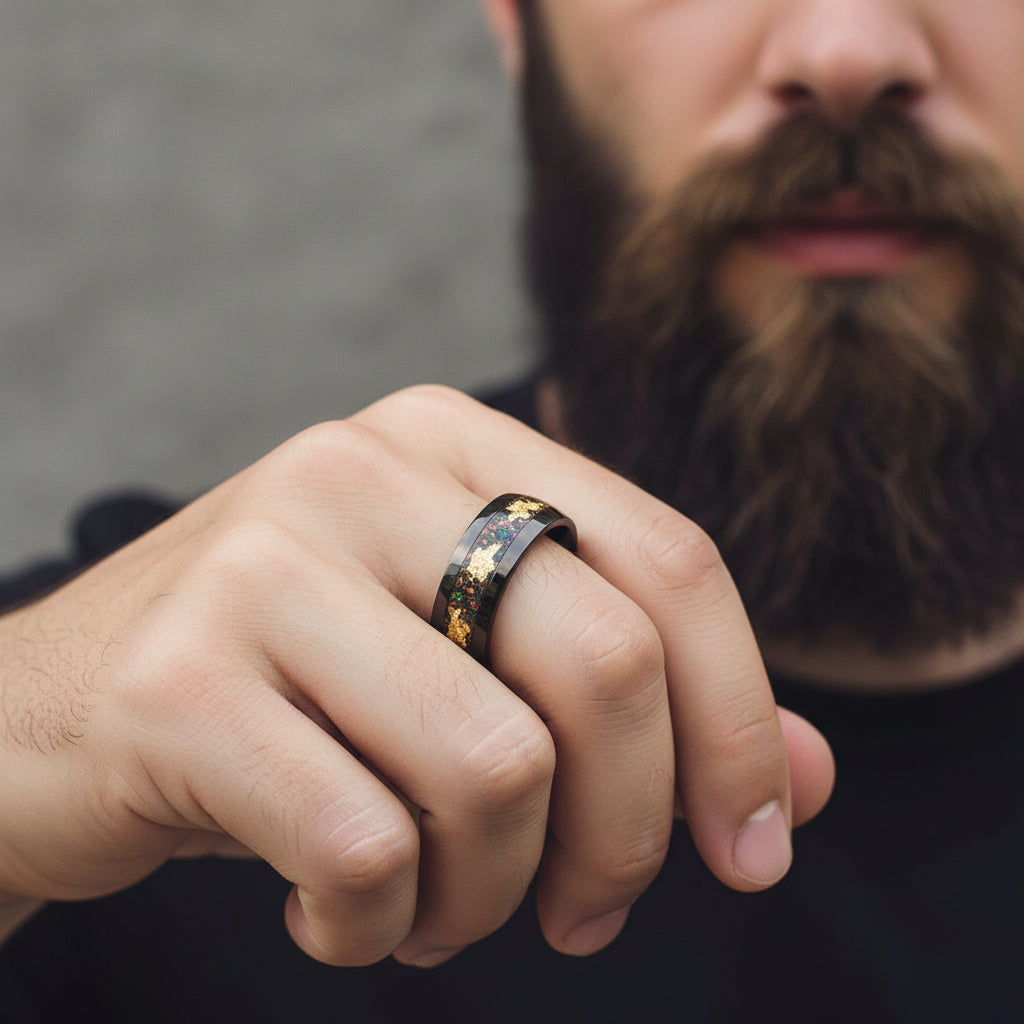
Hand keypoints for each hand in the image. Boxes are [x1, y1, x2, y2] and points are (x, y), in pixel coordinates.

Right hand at [0, 386, 832, 964]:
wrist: (54, 715)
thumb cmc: (297, 692)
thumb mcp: (472, 665)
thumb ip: (641, 706)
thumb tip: (805, 784)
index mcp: (449, 438)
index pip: (671, 564)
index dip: (742, 720)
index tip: (753, 845)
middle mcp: (361, 469)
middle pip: (606, 662)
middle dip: (630, 830)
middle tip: (586, 910)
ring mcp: (263, 564)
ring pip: (495, 770)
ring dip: (493, 892)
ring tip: (442, 906)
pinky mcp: (180, 683)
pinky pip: (365, 848)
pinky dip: (381, 925)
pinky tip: (343, 914)